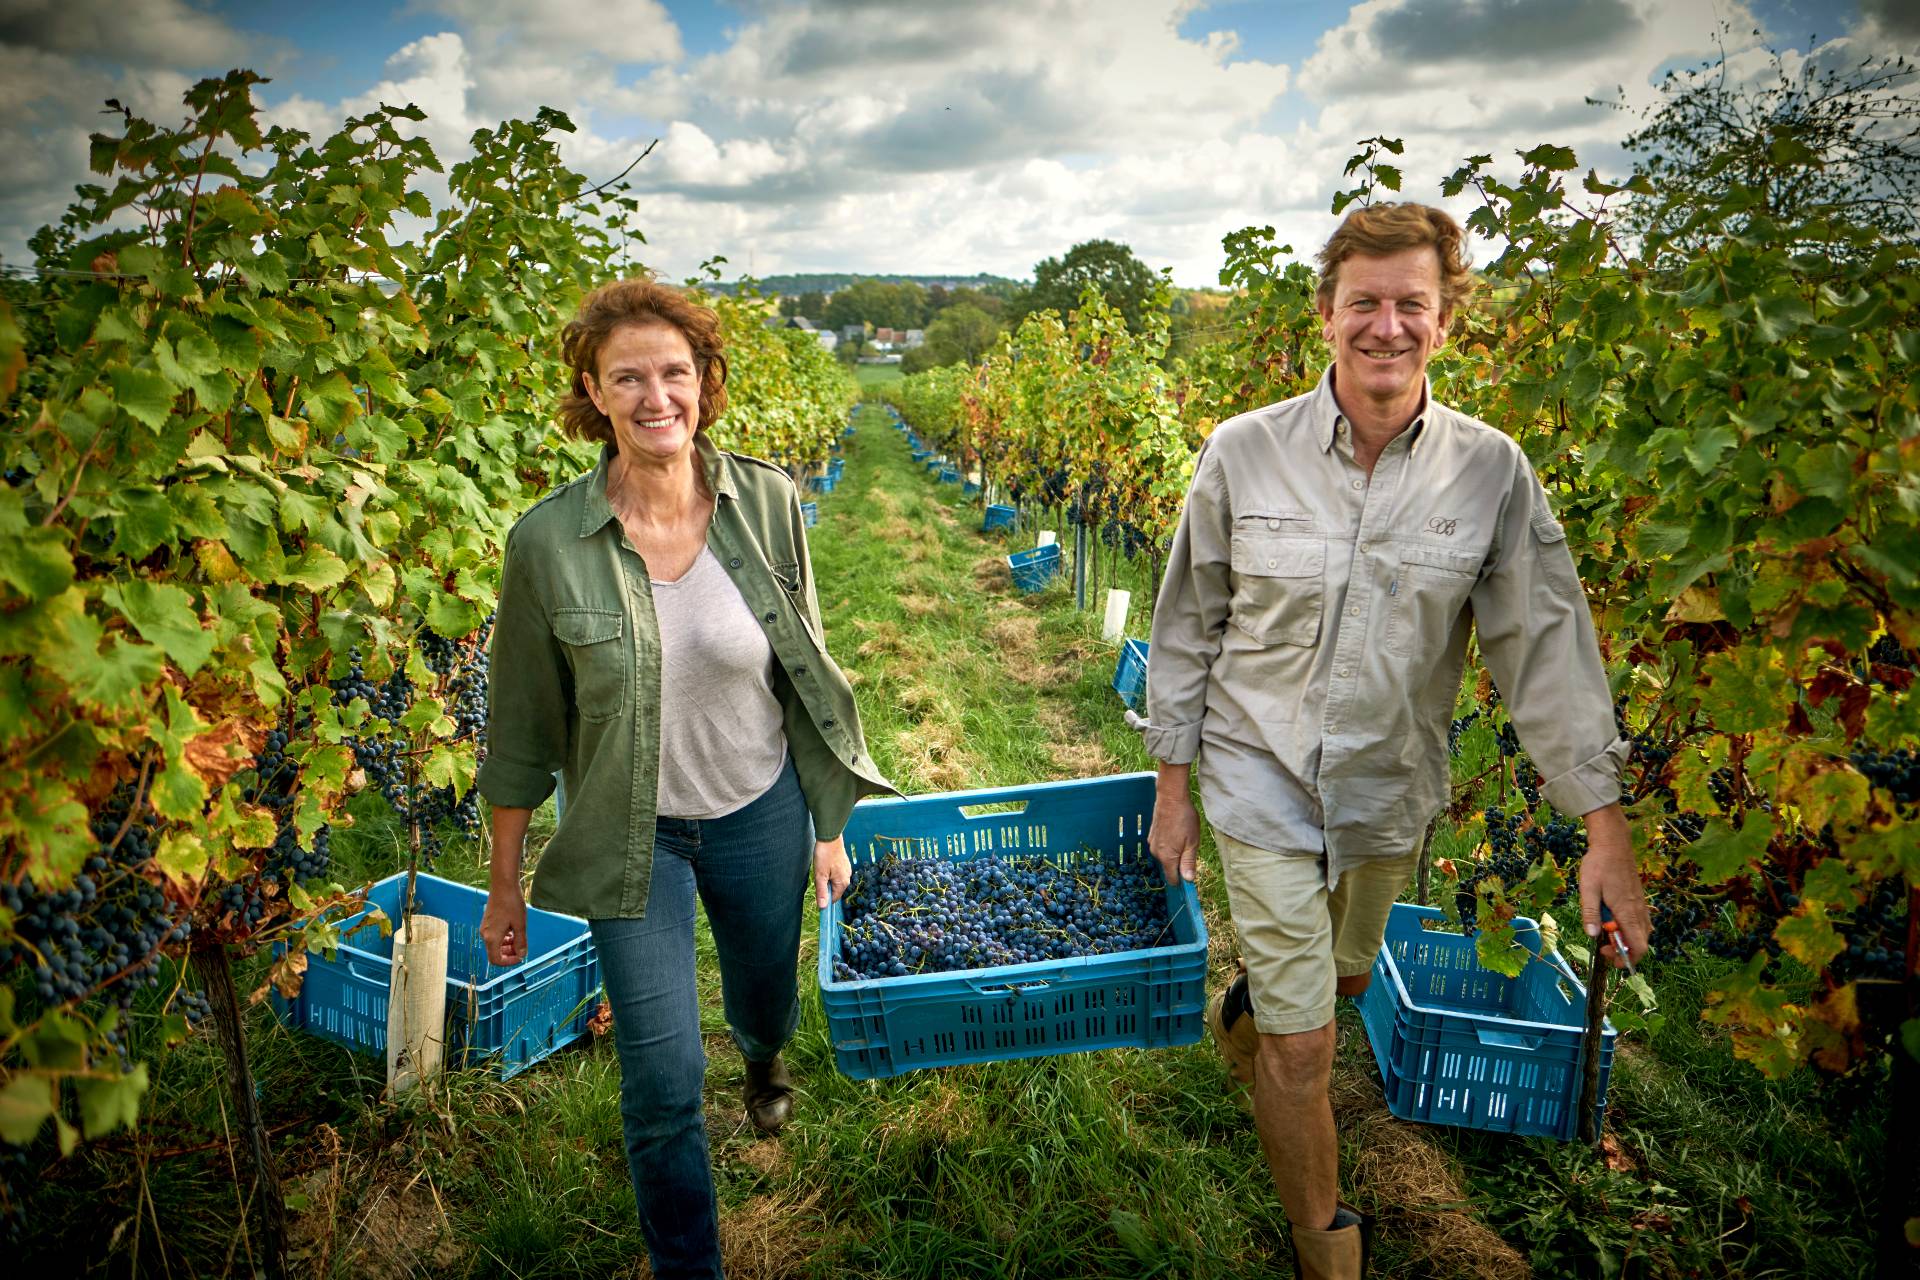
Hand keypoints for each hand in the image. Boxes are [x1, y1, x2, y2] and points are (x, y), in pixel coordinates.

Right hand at [480, 887, 527, 966]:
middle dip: (509, 954)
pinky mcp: (487, 922)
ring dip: (507, 946)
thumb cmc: (512, 903)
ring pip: (495, 945)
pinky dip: (504, 938)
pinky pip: (494, 936)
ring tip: (519, 938)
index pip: (496, 960)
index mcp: (492, 938)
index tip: (520, 957)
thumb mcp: (520, 925)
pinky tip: (514, 930)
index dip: (509, 962)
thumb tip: (522, 955)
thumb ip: (521, 942)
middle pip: (494, 953)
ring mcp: (485, 928)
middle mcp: (485, 935)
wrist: (503, 885)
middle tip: (521, 948)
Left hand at [815, 835, 852, 908]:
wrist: (830, 837)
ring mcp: (846, 870)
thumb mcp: (820, 876)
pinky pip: (836, 874)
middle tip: (818, 875)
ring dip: (826, 879)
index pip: (833, 899)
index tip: (816, 890)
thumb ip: (822, 892)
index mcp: (843, 883)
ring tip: (821, 868)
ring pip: (834, 881)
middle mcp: (847, 878)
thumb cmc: (824, 856)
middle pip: (834, 890)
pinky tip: (825, 865)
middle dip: (825, 886)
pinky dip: (829, 872)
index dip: (824, 898)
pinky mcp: (844, 864)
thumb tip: (822, 907)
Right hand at [1149, 789, 1199, 885]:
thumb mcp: (1192, 842)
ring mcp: (1152, 843)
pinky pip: (1161, 847)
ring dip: (1174, 853)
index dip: (1182, 880)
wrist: (1170, 798)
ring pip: (1165, 856)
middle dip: (1179, 864)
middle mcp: (1156, 853)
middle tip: (1190, 848)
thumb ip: (1188, 862)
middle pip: (1169, 868)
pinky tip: (1176, 831)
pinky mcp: (1151, 835)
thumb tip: (1188, 880)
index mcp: (1167, 858)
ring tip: (1184, 837)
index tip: (1191, 874)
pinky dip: (1169, 844)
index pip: (1172, 880)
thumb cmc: (1184, 819)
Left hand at [1578, 804, 1648, 970]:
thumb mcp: (1588, 888)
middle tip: (1602, 945)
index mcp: (1627, 912)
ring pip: (1641, 934)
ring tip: (1604, 931)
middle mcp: (1638, 912)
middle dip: (1623, 952)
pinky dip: (1628, 929)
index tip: (1607, 954)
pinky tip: (1611, 920)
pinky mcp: (1638, 901)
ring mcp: (1640, 906)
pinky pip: (1639, 923)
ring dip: (1625, 940)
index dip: (1626, 958)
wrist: (1614, 844)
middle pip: (1641, 944)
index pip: (1638, 947)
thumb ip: (1590, 913)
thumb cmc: (1599, 865)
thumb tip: (1592, 935)